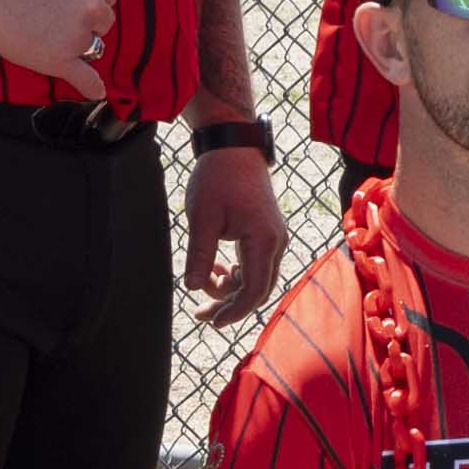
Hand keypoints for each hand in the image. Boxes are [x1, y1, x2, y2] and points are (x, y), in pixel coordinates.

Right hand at [0, 0, 119, 86]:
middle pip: (104, 22)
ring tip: (47, 32)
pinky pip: (85, 79)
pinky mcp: (60, 61)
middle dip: (84, 19)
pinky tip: (96, 92)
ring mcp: (78, 36)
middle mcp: (93, 7)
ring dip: (78, 44)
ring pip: (94, 47)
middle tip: (51, 12)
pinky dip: (91, 87)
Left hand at [186, 138, 284, 317]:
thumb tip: (192, 288)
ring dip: (231, 288)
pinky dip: (237, 273)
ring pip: (257, 279)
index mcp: (263, 240)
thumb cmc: (218, 177)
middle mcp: (276, 242)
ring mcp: (275, 238)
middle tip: (201, 313)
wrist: (234, 147)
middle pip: (258, 289)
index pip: (254, 290)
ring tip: (202, 282)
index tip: (212, 322)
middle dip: (230, 305)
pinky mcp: (268, 233)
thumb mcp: (202, 217)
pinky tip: (216, 269)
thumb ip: (199, 255)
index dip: (234, 311)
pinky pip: (256, 264)